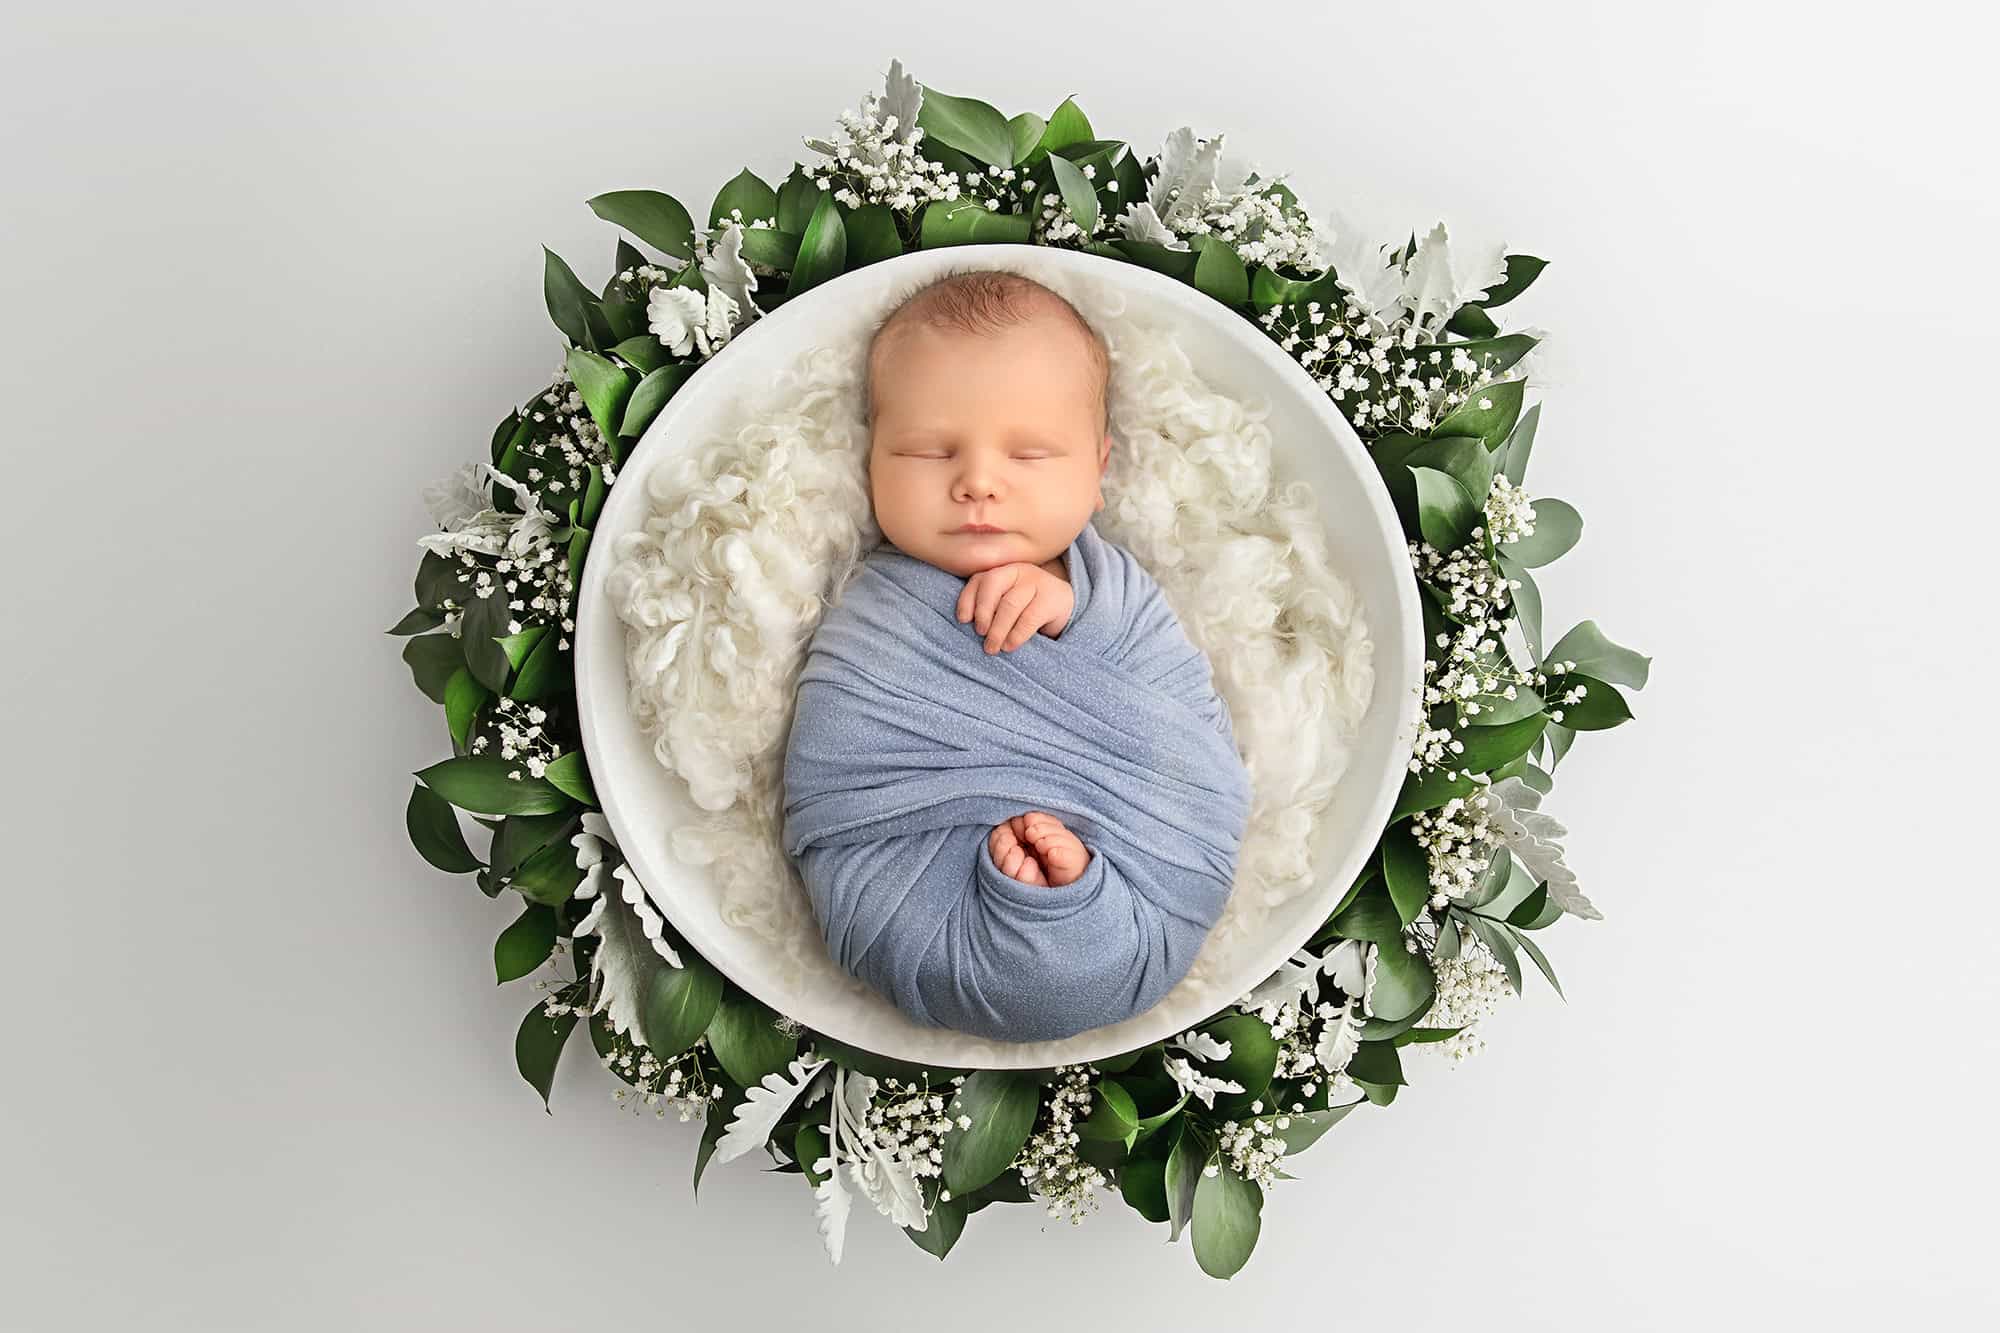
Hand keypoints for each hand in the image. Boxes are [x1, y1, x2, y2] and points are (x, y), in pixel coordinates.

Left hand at [956, 562, 1074, 653]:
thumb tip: (966, 624)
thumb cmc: (1026, 608)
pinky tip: (1010, 646)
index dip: (967, 600)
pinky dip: (1016, 635)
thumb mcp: (1005, 603)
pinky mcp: (1052, 599)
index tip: (963, 620)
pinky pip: (1029, 618)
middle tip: (980, 634)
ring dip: (998, 629)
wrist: (1064, 606)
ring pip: (1010, 604)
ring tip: (993, 647)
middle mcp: (1018, 571)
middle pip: (993, 586)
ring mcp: (1037, 582)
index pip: (978, 580)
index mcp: (1002, 570)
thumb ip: (988, 606)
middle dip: (982, 612)